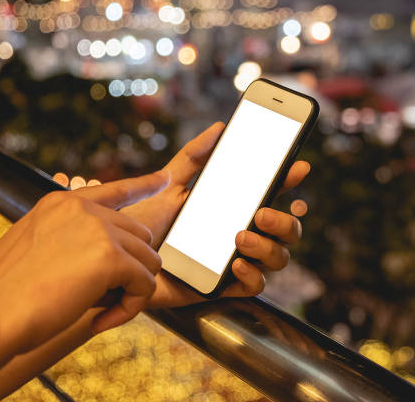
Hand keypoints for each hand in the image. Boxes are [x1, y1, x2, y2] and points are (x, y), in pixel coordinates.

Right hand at [0, 172, 169, 353]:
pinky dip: (130, 308)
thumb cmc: (1, 296)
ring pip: (148, 260)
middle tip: (102, 301)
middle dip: (130, 270)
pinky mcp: (111, 258)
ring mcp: (98, 230)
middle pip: (140, 234)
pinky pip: (145, 285)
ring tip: (100, 313)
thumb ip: (66, 240)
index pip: (115, 189)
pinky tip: (101, 321)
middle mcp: (82, 209)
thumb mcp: (32, 250)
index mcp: (61, 203)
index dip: (145, 184)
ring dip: (131, 292)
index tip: (164, 179)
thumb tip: (101, 257)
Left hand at [120, 122, 310, 306]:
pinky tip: (236, 262)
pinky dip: (252, 275)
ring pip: (278, 257)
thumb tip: (219, 127)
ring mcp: (233, 261)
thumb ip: (192, 157)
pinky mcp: (222, 287)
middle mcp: (240, 233)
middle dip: (285, 220)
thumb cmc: (142, 224)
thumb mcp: (166, 185)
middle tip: (261, 212)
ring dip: (269, 246)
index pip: (271, 193)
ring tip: (241, 236)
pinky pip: (254, 286)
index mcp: (232, 208)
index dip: (289, 180)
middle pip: (286, 229)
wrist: (116, 263)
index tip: (298, 168)